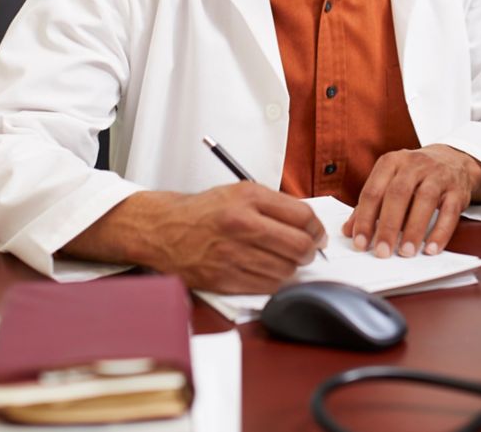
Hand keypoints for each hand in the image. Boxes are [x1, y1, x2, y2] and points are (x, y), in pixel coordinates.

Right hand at [64, 183, 325, 293]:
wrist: (163, 230)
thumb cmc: (204, 212)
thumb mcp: (239, 192)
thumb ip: (276, 205)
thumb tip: (311, 225)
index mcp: (248, 198)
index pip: (302, 216)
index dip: (317, 228)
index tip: (317, 234)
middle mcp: (241, 224)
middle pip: (299, 245)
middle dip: (310, 251)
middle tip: (308, 251)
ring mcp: (232, 254)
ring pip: (286, 270)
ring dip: (292, 268)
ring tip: (283, 260)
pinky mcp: (224, 278)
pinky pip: (266, 286)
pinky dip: (274, 282)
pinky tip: (268, 272)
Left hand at [342, 145, 480, 258]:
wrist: (453, 160)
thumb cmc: (414, 175)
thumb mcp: (390, 181)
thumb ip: (370, 205)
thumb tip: (349, 231)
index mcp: (391, 162)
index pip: (373, 191)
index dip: (365, 218)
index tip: (360, 243)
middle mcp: (414, 165)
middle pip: (398, 195)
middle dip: (388, 226)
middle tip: (382, 252)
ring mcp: (438, 175)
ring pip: (425, 200)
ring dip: (414, 229)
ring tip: (405, 252)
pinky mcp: (457, 189)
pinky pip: (450, 211)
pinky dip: (441, 232)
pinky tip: (431, 248)